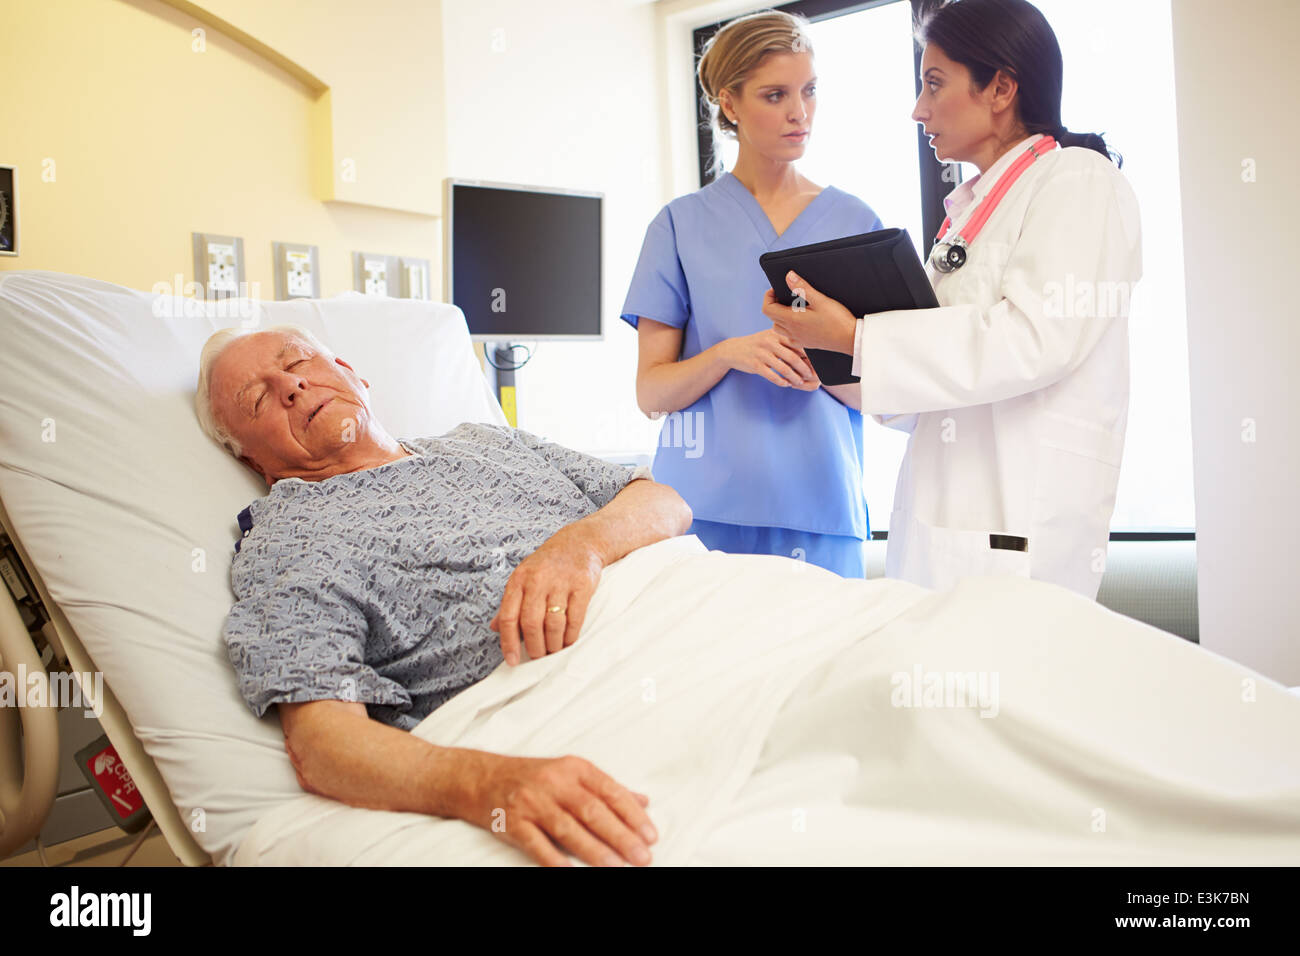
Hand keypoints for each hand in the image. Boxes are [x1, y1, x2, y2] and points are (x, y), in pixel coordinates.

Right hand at [479, 754, 656, 865]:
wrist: (479, 777)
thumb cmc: (531, 777)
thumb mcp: (570, 773)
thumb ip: (606, 788)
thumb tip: (643, 801)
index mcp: (573, 768)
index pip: (610, 791)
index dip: (632, 814)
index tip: (651, 835)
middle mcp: (554, 782)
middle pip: (593, 811)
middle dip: (621, 836)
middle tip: (642, 857)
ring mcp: (532, 802)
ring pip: (569, 829)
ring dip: (595, 851)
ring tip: (617, 867)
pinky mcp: (512, 822)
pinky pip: (537, 845)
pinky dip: (555, 860)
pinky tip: (570, 871)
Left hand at [490, 532, 601, 664]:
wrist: (579, 542)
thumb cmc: (547, 564)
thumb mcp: (523, 577)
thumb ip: (510, 603)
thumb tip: (494, 628)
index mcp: (519, 580)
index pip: (509, 617)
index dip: (509, 642)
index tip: (512, 661)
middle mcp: (538, 580)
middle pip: (531, 623)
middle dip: (535, 647)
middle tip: (538, 657)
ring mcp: (561, 582)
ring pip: (554, 624)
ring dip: (554, 644)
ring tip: (554, 651)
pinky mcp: (582, 585)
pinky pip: (575, 618)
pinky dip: (571, 635)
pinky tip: (568, 641)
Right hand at [720, 327, 820, 389]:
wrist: (733, 350)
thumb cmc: (758, 344)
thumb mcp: (770, 337)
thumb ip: (786, 341)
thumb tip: (809, 349)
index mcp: (776, 333)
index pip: (797, 344)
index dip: (809, 355)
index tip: (817, 364)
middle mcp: (769, 342)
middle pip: (793, 357)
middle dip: (804, 369)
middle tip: (811, 376)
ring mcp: (761, 353)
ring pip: (784, 368)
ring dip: (794, 378)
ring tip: (799, 382)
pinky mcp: (755, 365)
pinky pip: (772, 376)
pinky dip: (781, 381)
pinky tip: (786, 384)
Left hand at [761, 270, 856, 354]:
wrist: (850, 339)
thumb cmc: (837, 320)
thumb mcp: (820, 300)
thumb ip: (802, 287)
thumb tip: (788, 276)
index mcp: (792, 320)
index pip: (767, 309)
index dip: (768, 297)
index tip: (776, 289)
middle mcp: (792, 332)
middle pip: (772, 318)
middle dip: (774, 305)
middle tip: (785, 296)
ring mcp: (798, 339)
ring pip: (779, 328)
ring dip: (780, 317)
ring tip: (792, 308)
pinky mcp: (806, 344)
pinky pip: (789, 337)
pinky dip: (789, 328)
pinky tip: (801, 322)